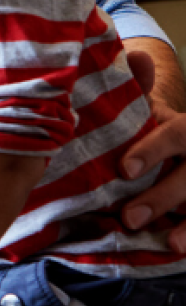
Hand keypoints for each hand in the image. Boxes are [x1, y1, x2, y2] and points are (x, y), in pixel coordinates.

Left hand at [119, 50, 185, 250]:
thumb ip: (139, 91)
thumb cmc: (162, 135)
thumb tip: (133, 56)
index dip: (154, 150)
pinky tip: (180, 249)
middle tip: (128, 217)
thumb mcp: (154, 115)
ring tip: (167, 242)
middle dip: (164, 196)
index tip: (124, 169)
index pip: (178, 133)